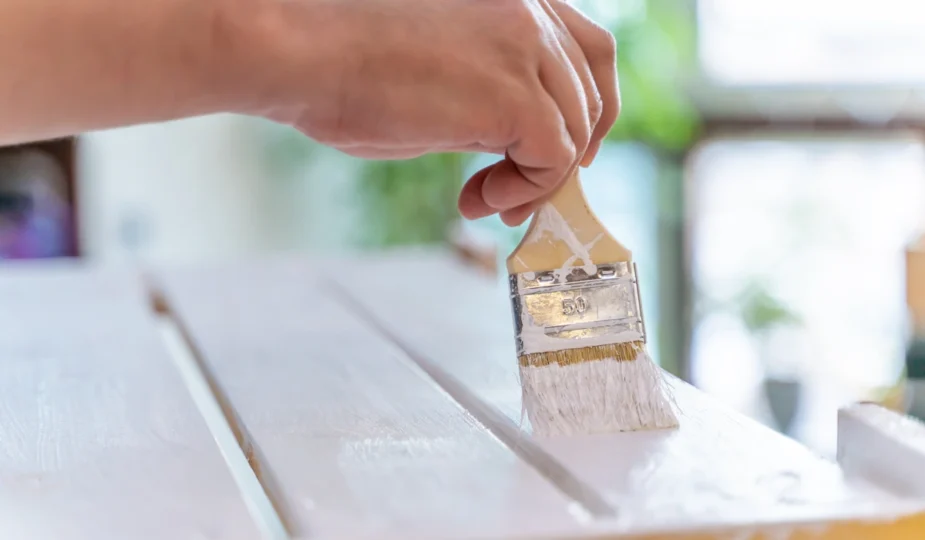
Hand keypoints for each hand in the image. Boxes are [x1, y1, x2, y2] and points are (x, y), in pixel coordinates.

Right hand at [255, 0, 618, 225]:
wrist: (304, 54)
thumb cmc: (347, 61)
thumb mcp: (444, 63)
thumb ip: (493, 85)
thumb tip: (513, 137)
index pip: (591, 49)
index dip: (590, 107)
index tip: (566, 150)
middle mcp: (532, 13)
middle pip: (592, 94)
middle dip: (568, 153)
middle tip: (520, 192)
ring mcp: (528, 50)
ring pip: (574, 134)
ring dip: (535, 180)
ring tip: (484, 198)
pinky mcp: (516, 99)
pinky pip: (554, 161)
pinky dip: (525, 191)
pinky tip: (479, 198)